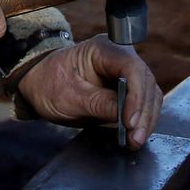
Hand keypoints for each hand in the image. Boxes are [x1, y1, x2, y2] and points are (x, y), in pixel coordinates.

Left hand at [14, 36, 163, 149]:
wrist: (40, 84)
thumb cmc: (49, 83)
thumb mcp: (68, 97)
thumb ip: (98, 104)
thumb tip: (126, 117)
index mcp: (103, 48)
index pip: (131, 67)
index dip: (136, 94)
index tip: (130, 120)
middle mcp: (120, 56)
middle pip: (145, 81)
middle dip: (143, 111)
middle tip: (136, 137)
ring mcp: (125, 72)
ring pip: (149, 93)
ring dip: (146, 118)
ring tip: (136, 140)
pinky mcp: (127, 88)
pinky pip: (143, 102)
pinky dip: (142, 119)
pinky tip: (135, 134)